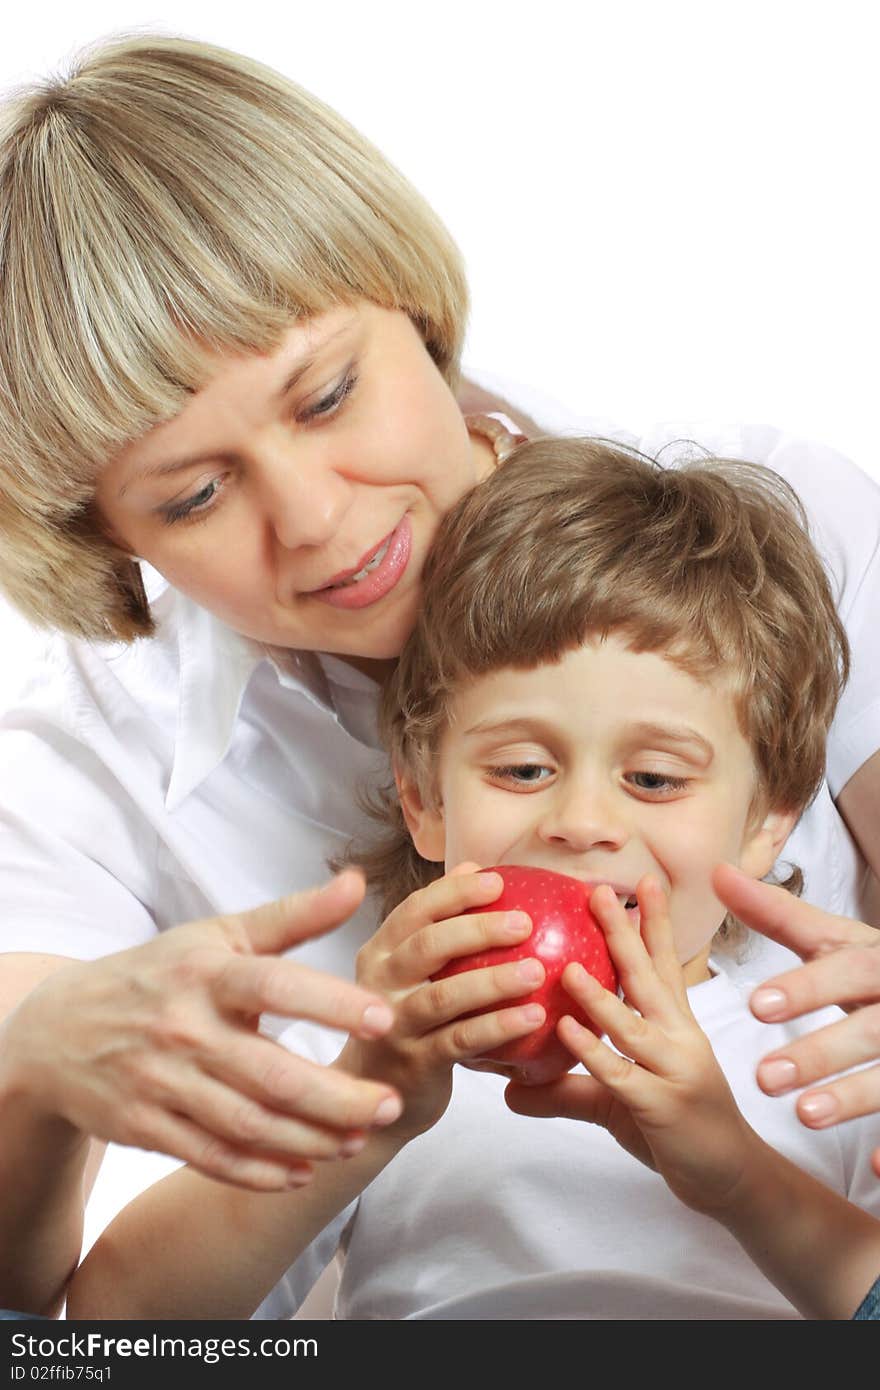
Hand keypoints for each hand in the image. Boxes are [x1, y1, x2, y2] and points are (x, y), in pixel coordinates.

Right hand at [0, 871, 402, 1190]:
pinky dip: (260, 1173)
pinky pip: (211, 1157)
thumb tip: (358, 883)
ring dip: (310, 1138)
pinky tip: (302, 1171)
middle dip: (338, 1097)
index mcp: (207, 973)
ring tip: (358, 1139)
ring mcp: (161, 1082)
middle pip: (272, 1073)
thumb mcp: (219, 935)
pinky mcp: (144, 1127)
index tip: (384, 1019)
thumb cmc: (160, 973)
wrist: (58, 1030)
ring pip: (248, 1123)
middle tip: (391, 1106)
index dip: (331, 1003)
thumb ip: (293, 917)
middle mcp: (184, 1028)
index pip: (276, 986)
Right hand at [338, 863, 545, 1139]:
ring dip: (494, 981)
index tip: (497, 880)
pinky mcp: (415, 1063)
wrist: (369, 1096)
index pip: (415, 910)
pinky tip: (534, 1016)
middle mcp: (380, 984)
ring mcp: (395, 1025)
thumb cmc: (406, 1020)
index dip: (454, 891)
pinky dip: (499, 1026)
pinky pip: (462, 1040)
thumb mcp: (411, 972)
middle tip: (526, 922)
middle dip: (477, 929)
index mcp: (380, 952)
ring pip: (445, 995)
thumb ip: (437, 923)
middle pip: (427, 946)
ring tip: (538, 970)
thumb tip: (475, 864)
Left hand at [506, 878, 759, 1214]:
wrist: (732, 1180)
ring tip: (565, 967)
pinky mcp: (663, 1106)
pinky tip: (565, 1031)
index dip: (654, 923)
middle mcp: (680, 1039)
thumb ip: (569, 1088)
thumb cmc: (679, 1130)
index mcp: (677, 1027)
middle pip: (648, 978)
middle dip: (625, 933)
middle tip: (598, 891)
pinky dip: (593, 1051)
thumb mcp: (620, 1101)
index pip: (665, 965)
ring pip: (631, 1024)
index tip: (643, 882)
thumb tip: (510, 1088)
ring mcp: (675, 1070)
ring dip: (598, 994)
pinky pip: (621, 1074)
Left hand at [712, 862, 879, 1151]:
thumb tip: (718, 873)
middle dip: (821, 1052)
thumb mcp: (839, 939)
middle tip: (763, 1078)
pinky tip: (878, 1170)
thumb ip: (779, 914)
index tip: (755, 1005)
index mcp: (879, 961)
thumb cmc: (878, 970)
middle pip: (871, 1027)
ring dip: (854, 1097)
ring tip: (803, 1116)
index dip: (806, 987)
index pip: (845, 968)